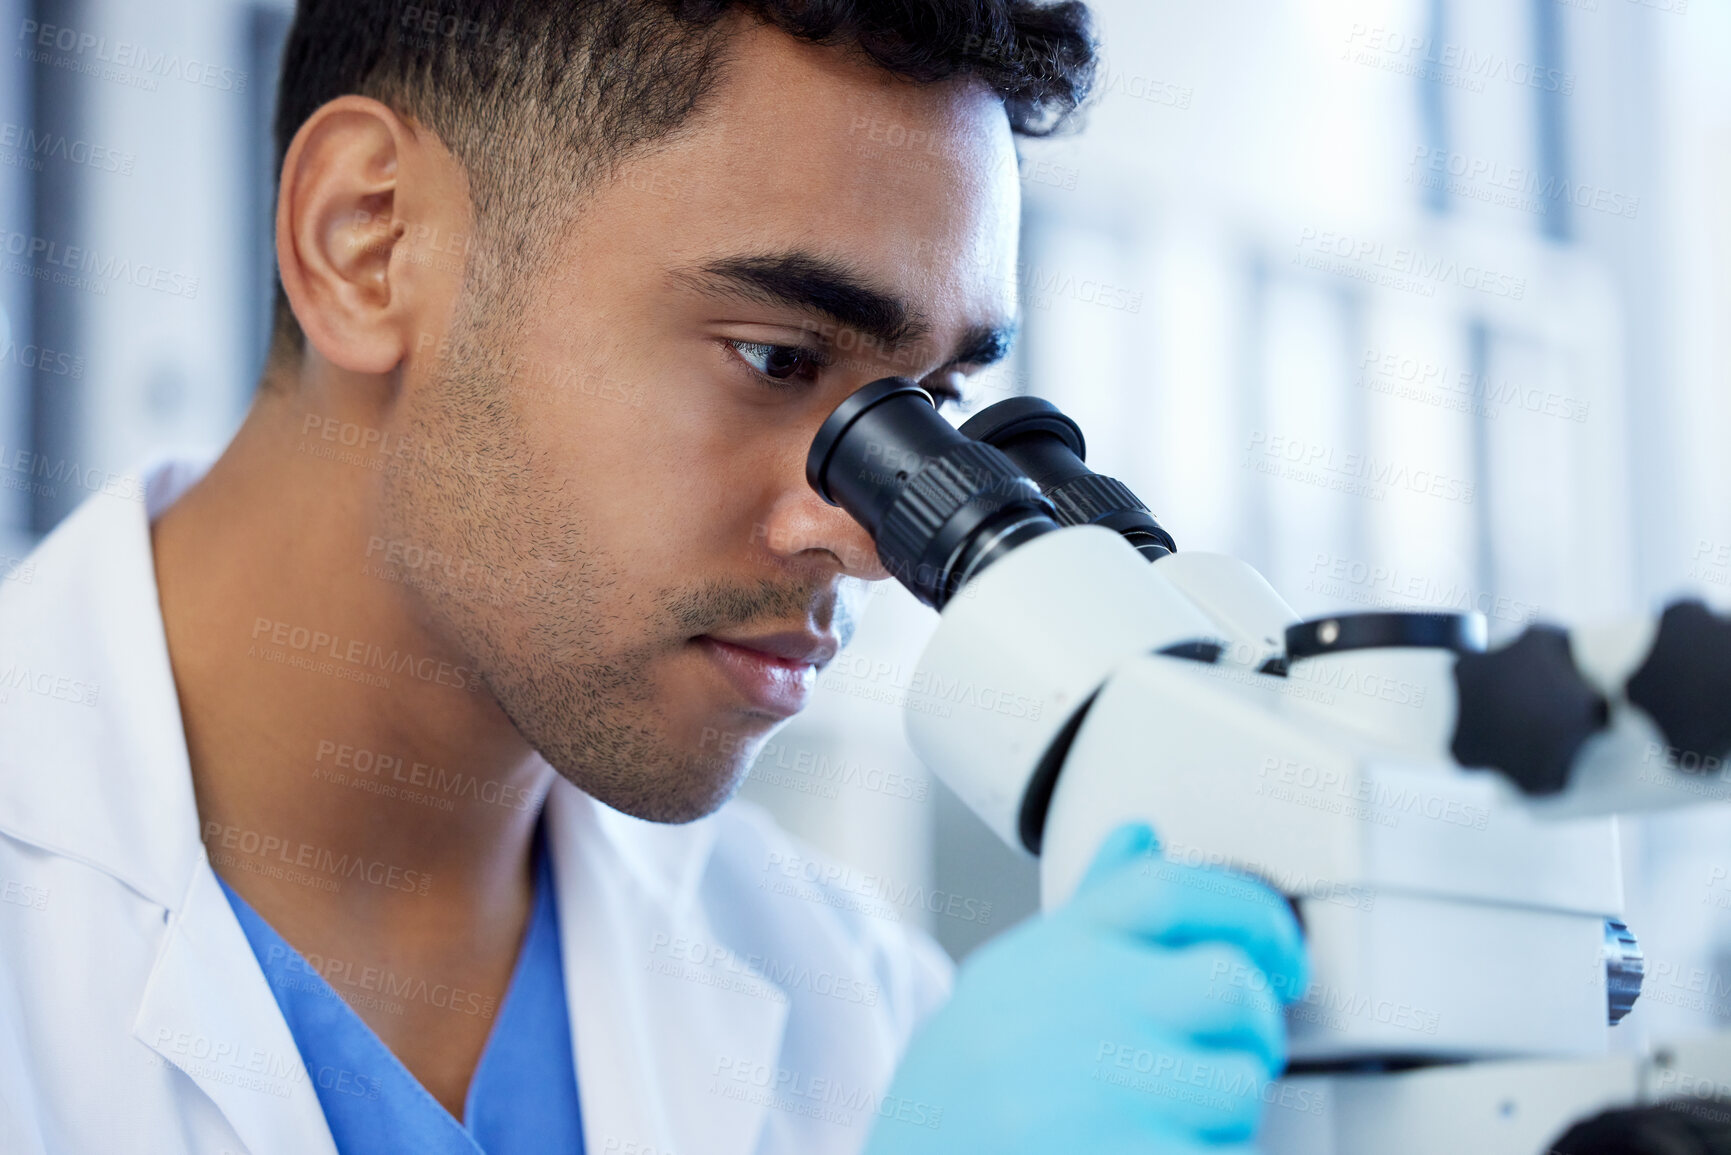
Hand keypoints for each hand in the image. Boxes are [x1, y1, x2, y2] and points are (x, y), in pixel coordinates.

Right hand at [862, 821, 1309, 1153]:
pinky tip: (1155, 1149)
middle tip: (1234, 1053)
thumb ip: (1095, 911)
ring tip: (1172, 1120)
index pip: (1169, 890)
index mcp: (1061, 950)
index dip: (1249, 911)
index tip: (1281, 951)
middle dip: (1256, 1029)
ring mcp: (1095, 1083)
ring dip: (1228, 1116)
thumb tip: (1142, 837)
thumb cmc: (981, 1073)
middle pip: (1231, 985)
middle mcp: (1078, 1004)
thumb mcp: (1022, 974)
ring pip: (1239, 1086)